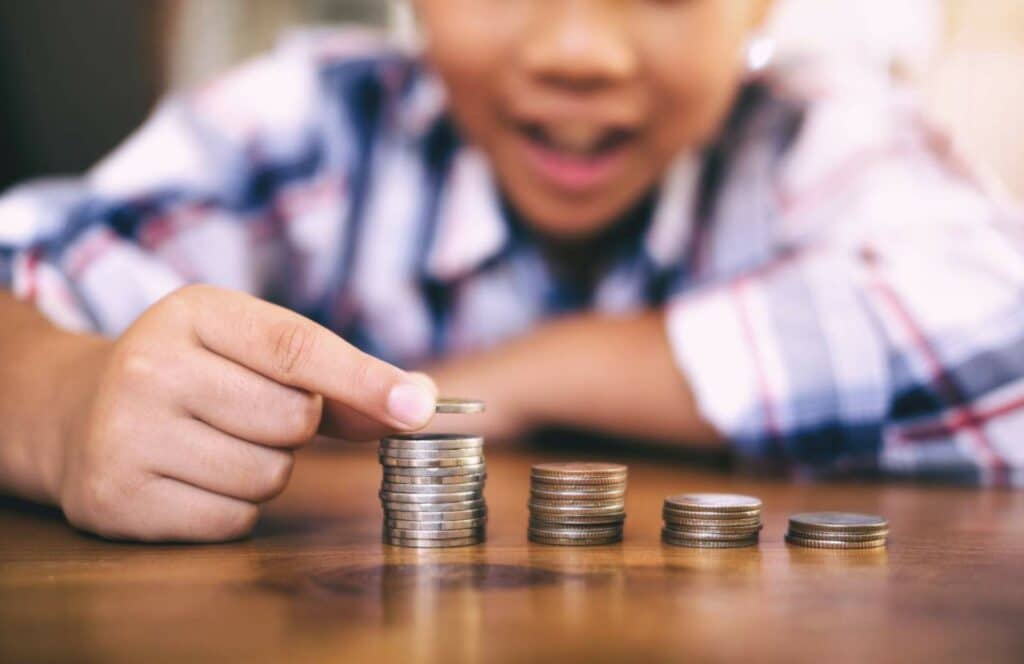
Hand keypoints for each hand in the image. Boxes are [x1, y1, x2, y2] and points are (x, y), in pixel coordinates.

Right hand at [54, 285, 436, 541]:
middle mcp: (150, 366)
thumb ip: (335, 377)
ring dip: (264, 470)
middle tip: (246, 413)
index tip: (418, 408)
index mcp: (194, 312)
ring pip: (267, 476)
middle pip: (292, 420)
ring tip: (216, 443)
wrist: (76, 412)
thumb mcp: (251, 349)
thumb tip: (417, 405)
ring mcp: (126, 433)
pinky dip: (232, 509)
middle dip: (292, 428)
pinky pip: (231, 521)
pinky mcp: (117, 498)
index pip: (296, 348)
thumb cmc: (192, 375)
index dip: (364, 380)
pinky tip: (193, 478)